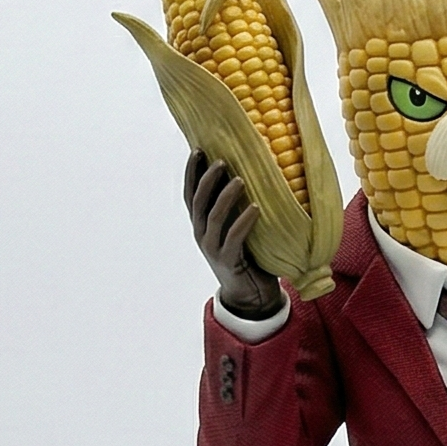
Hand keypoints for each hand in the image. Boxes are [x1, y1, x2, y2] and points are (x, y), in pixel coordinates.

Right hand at [185, 153, 283, 318]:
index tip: (198, 149)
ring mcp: (213, 249)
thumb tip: (245, 170)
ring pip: (213, 218)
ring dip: (226, 197)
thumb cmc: (248, 254)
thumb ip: (234, 205)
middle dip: (208, 179)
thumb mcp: (235, 226)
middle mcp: (202, 235)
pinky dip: (244, 222)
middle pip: (198, 203)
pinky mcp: (229, 262)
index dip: (192, 172)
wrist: (250, 295)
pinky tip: (256, 208)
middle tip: (222, 160)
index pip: (190, 194)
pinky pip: (234, 239)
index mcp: (201, 224)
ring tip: (240, 180)